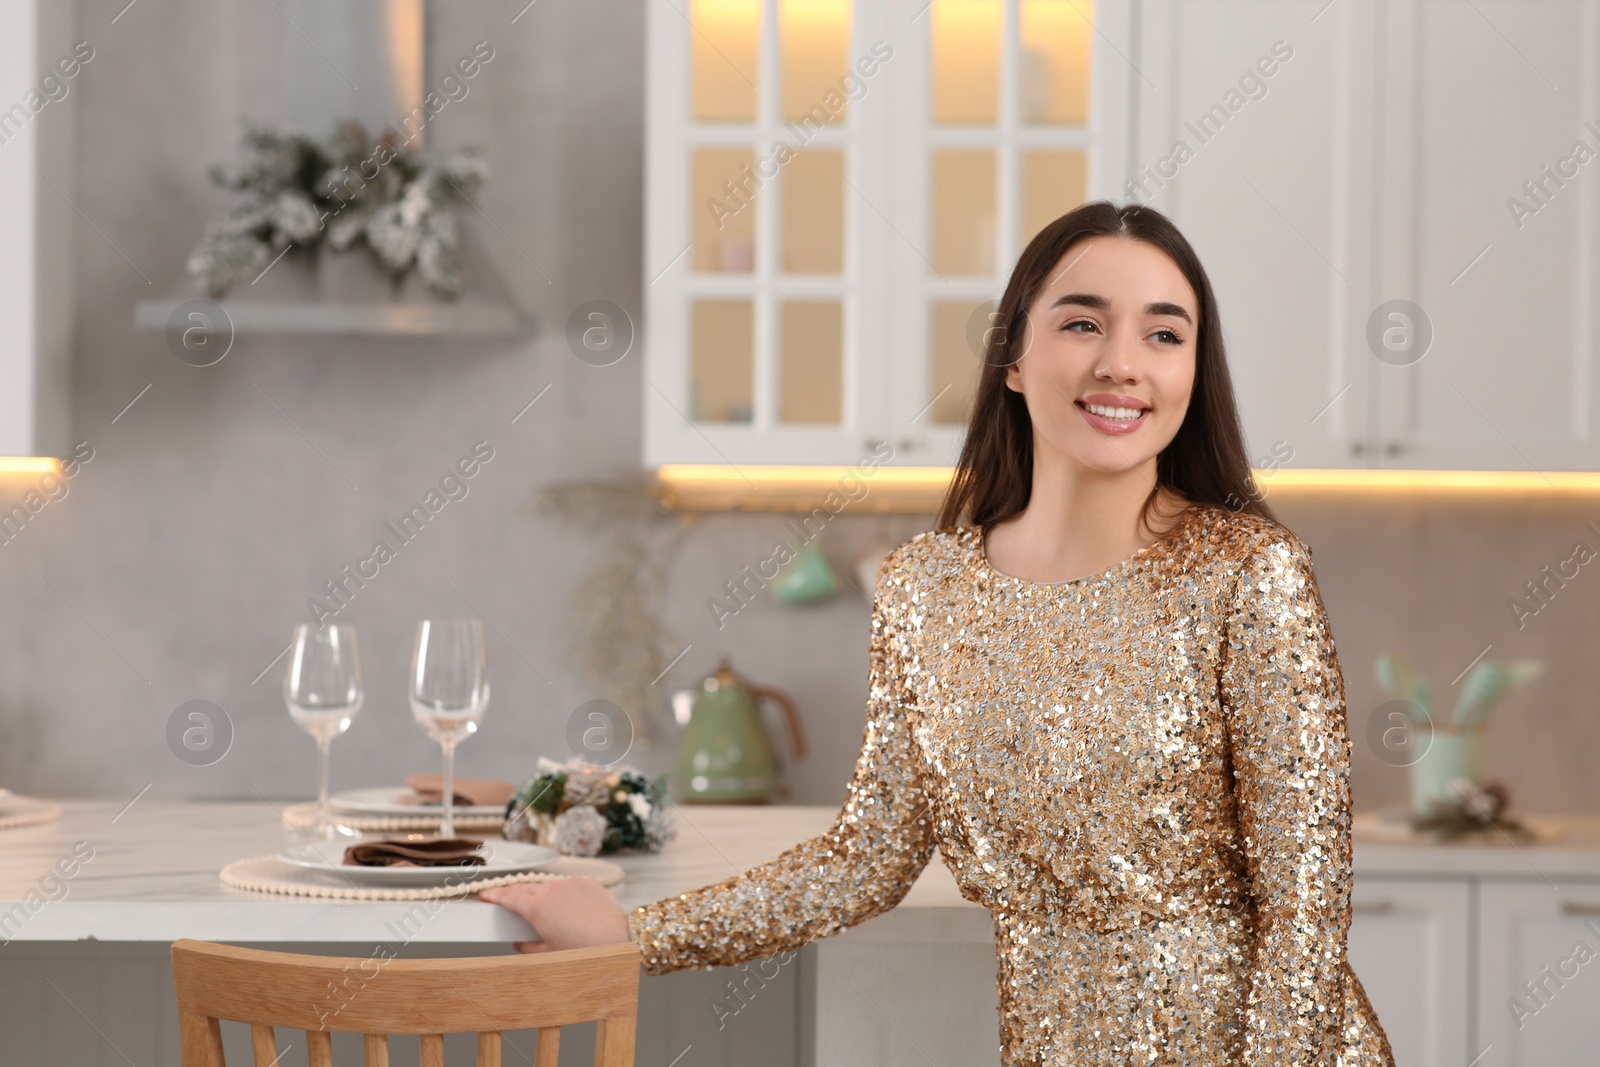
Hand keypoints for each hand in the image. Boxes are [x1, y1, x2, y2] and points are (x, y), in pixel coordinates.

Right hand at [478, 877, 634, 953]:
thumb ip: (529, 947)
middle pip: (526, 888)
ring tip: (544, 908)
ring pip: (548, 885)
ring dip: (542, 893)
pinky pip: (568, 884)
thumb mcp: (549, 954)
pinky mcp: (586, 881)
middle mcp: (551, 890)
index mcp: (537, 908)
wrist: (617, 939)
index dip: (494, 895)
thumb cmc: (583, 950)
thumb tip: (520, 943)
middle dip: (515, 894)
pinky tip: (569, 907)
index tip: (485, 894)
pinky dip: (564, 893)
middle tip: (508, 901)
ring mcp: (570, 883)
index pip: (508, 896)